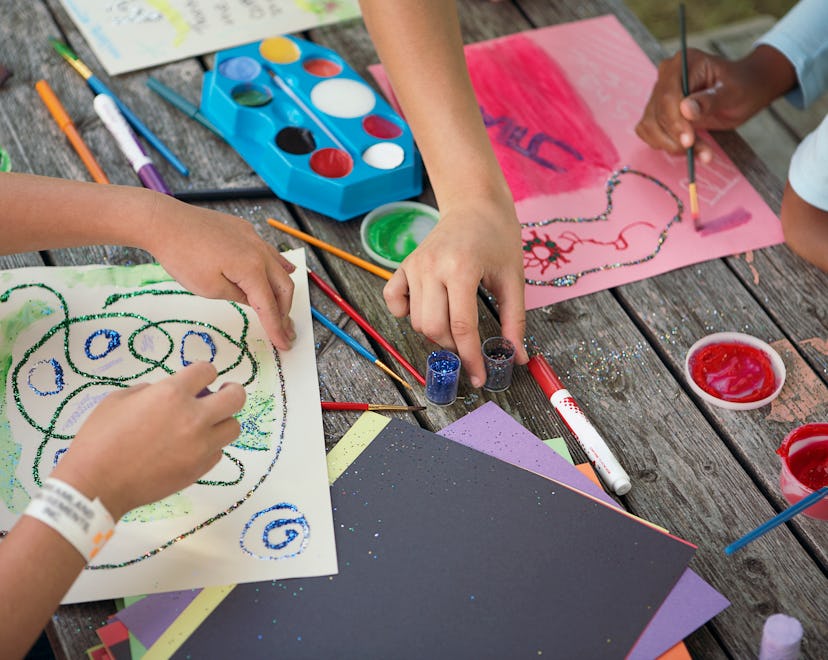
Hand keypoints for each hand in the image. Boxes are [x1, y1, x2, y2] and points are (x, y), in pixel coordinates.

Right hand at [51, 362, 245, 518]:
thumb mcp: (118, 399)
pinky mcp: (200, 469)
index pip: (207, 371)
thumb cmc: (100, 439)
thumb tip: (164, 392)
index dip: (204, 373)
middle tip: (221, 394)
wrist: (97, 485)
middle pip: (236, 397)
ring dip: (223, 421)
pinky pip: (218, 451)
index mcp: (171, 394)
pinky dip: (210, 445)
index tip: (199, 379)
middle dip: (231, 391)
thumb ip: (150, 390)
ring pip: (234, 426)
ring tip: (207, 423)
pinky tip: (193, 446)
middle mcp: (193, 417)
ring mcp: (200, 446)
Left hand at [145, 195, 296, 350]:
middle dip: (285, 312)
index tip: (284, 344)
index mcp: (252, 269)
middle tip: (285, 330)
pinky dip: (278, 267)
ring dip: (283, 291)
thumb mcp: (209, 288)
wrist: (165, 222)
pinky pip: (269, 252)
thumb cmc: (182, 256)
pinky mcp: (244, 230)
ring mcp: (253, 238)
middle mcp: (259, 252)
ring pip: (280, 268)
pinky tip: (283, 271)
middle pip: (283, 287)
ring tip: (285, 308)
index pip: (269, 306)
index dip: (276, 328)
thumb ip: (238, 297)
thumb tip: (254, 300)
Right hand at [383, 197, 527, 387]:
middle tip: (469, 342)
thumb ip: (515, 321)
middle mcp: (432, 267)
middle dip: (452, 346)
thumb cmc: (498, 238)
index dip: (471, 358)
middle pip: (433, 328)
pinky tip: (426, 309)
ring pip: (415, 320)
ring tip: (454, 322)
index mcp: (462, 268)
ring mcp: (414, 265)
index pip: (462, 327)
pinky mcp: (404, 265)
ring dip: (435, 332)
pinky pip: (392, 300)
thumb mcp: (513, 278)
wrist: (475, 204)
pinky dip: (405, 313)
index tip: (479, 377)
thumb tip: (517, 357)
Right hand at [635, 46, 795, 163]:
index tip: (689, 140)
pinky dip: (668, 145)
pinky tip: (691, 150)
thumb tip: (686, 110)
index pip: (668, 96)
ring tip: (701, 152)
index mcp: (683, 63)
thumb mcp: (732, 92)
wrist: (744, 90)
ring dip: (672, 145)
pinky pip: (650, 133)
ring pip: (650, 126)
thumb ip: (709, 100)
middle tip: (698, 151)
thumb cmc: (742, 86)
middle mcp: (666, 77)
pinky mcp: (657, 113)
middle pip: (656, 114)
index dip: (675, 121)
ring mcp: (658, 95)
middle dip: (675, 137)